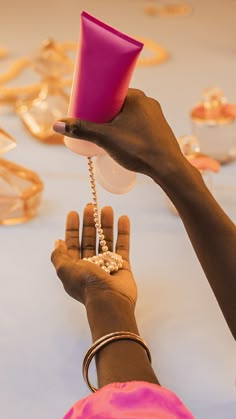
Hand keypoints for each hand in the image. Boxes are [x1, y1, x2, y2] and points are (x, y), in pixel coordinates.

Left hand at [51, 204, 136, 307]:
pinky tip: (123, 218)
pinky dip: (123, 232)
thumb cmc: (85, 285)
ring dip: (106, 224)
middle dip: (89, 222)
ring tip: (107, 208)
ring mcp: (107, 264)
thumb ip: (58, 255)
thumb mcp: (64, 270)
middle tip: (91, 206)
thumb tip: (57, 241)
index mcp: (75, 266)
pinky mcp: (122, 265)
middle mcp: (90, 264)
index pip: (72, 243)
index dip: (72, 228)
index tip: (74, 212)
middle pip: (89, 238)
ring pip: (106, 239)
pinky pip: (123, 245)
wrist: (109, 301)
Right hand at [53, 89, 188, 186]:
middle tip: (91, 123)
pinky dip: (128, 128)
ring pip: (129, 113)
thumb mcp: (105, 138)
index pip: (111, 89)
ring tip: (104, 133)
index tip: (86, 107)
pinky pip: (139, 122)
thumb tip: (57, 125)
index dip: (97, 97)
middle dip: (104, 111)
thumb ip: (82, 130)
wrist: (168, 168)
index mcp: (135, 96)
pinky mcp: (159, 128)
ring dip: (116, 121)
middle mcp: (148, 101)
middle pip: (118, 102)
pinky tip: (122, 139)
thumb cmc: (138, 149)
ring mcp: (156, 115)